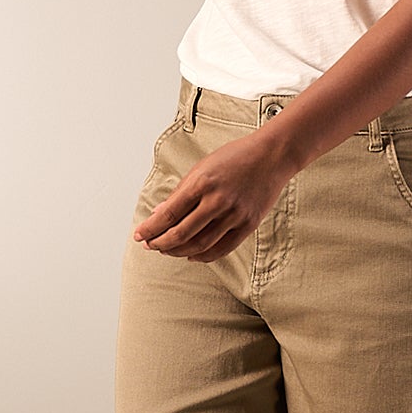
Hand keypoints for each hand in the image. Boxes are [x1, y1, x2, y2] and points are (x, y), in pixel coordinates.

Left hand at [132, 127, 291, 262]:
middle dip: (160, 243)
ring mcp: (235, 214)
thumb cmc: (235, 157)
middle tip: (150, 245)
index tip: (139, 235)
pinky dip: (203, 256)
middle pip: (181, 233)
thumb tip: (159, 214)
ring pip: (200, 245)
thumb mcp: (202, 167)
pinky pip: (222, 248)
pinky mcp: (248, 224)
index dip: (151, 228)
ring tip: (167, 250)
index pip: (169, 213)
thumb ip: (181, 192)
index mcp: (202, 182)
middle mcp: (218, 200)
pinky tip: (191, 254)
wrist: (272, 156)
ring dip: (178, 251)